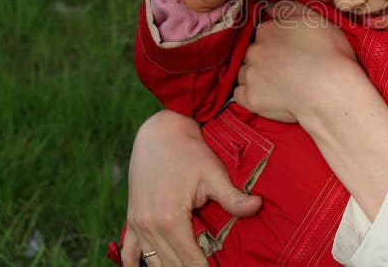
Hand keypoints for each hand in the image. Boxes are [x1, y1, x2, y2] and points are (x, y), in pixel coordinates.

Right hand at [120, 110, 261, 266]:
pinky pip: (129, 251)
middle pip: (171, 264)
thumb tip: (258, 206)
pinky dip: (136, 263)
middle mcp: (150, 225)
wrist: (160, 132)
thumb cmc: (190, 151)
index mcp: (171, 218)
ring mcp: (137, 223)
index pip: (191, 259)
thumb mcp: (213, 172)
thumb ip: (232, 196)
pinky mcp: (132, 217)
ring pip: (153, 261)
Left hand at [234, 2, 361, 124]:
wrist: (331, 90)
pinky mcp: (251, 98)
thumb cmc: (330, 53)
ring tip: (280, 85)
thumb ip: (289, 8)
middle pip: (254, 53)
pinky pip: (240, 95)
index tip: (291, 52)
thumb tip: (268, 6)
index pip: (264, 33)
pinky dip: (251, 95)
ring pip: (246, 73)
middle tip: (288, 70)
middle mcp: (254, 50)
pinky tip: (268, 97)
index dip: (277, 43)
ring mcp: (251, 75)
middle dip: (266, 59)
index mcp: (267, 29)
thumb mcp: (315, 19)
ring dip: (257, 76)